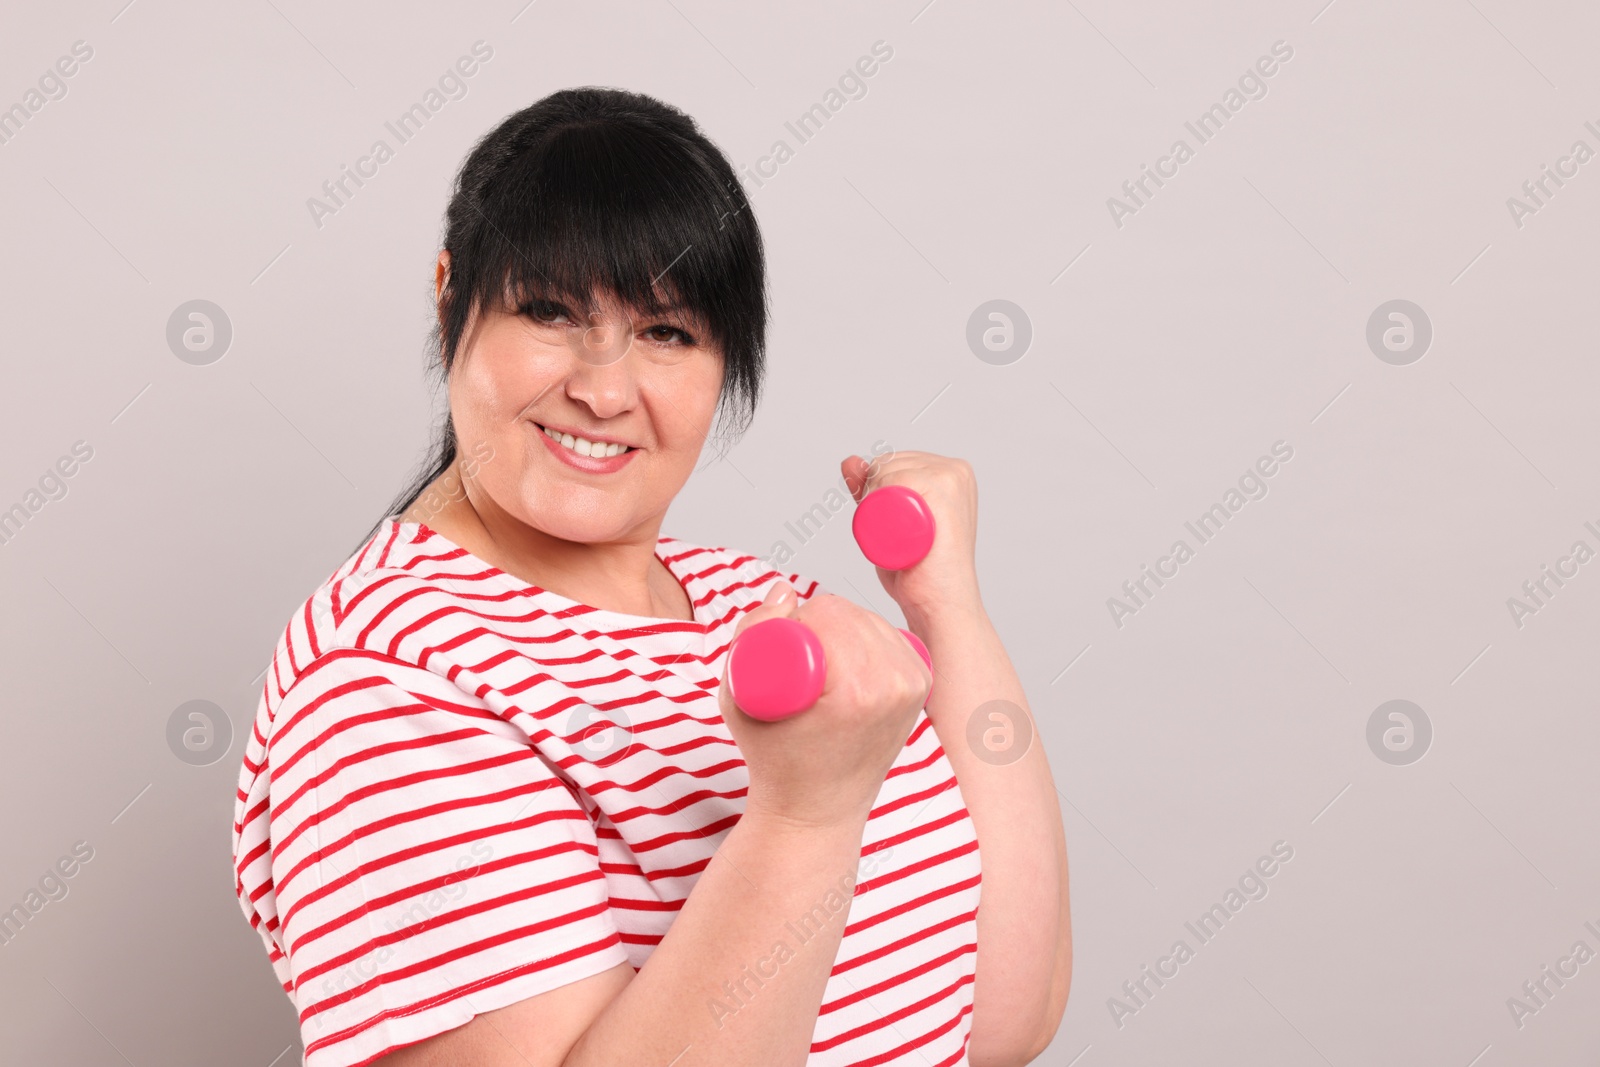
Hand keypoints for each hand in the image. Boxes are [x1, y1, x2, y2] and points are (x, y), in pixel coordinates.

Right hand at [719, 582, 930, 829]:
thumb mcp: (738, 698)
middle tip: (795, 666)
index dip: (791, 623)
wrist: (818, 807)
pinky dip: (862, 638)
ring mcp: (915, 682)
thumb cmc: (776, 760)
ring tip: (819, 672)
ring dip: (838, 629)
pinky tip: (847, 666)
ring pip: (866, 616)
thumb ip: (751, 633)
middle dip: (813, 623)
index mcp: (860, 690)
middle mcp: (898, 683)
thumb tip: (784, 591)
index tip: (779, 660)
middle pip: (847, 609)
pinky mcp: (921, 681)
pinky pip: (884, 632)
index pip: (825, 612)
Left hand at [842, 450, 981, 619]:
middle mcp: (955, 471)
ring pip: (888, 473)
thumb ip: (870, 489)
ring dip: (874, 498)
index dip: (873, 485)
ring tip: (896, 534)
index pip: (894, 461)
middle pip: (889, 464)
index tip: (879, 517)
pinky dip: (881, 495)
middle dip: (872, 492)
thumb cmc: (919, 568)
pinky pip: (896, 481)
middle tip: (889, 532)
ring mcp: (952, 482)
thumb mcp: (890, 519)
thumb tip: (848, 461)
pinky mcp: (943, 497)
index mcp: (951, 471)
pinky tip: (894, 522)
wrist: (940, 604)